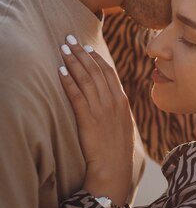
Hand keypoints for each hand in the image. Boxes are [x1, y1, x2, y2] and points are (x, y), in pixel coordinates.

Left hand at [58, 35, 133, 205]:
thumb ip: (115, 108)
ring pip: (86, 78)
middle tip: (69, 39)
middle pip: (96, 70)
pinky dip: (69, 81)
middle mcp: (113, 101)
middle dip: (81, 53)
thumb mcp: (122, 125)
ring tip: (63, 49)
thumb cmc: (117, 150)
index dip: (96, 58)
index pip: (109, 72)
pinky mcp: (89, 118)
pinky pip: (77, 95)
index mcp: (122, 101)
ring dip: (73, 62)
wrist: (115, 168)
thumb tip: (108, 99)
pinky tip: (60, 71)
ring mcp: (101, 109)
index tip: (86, 47)